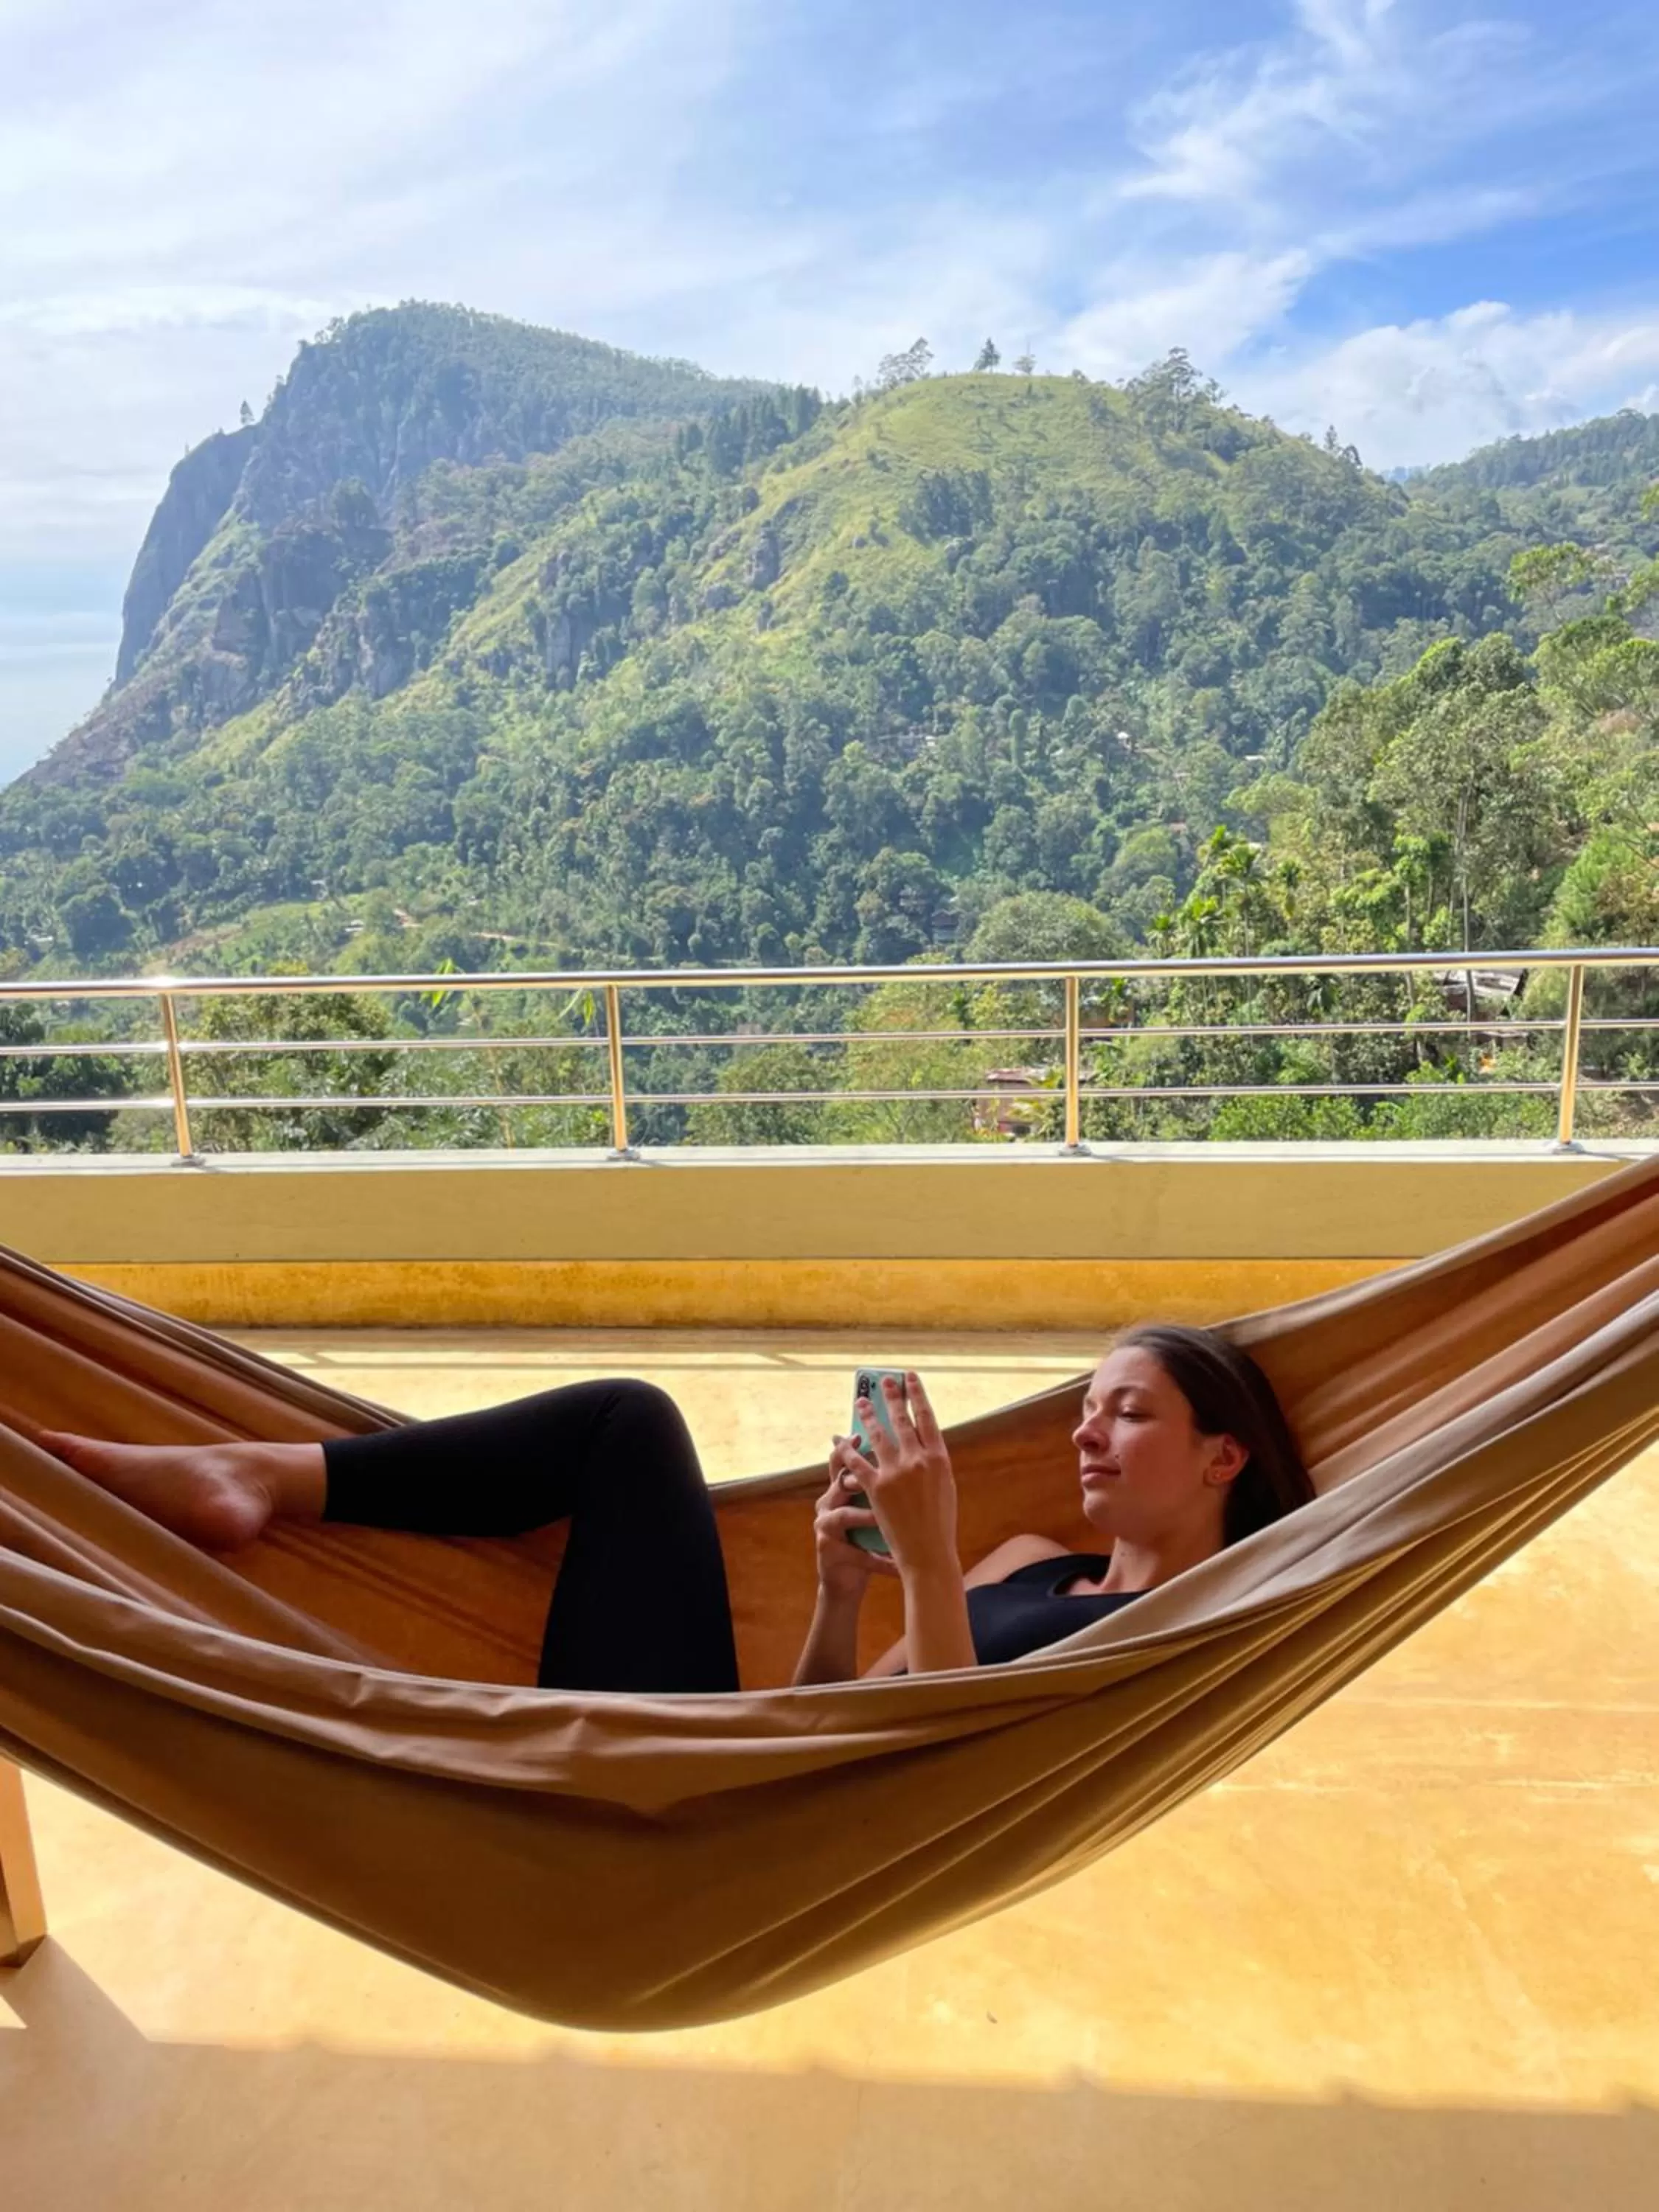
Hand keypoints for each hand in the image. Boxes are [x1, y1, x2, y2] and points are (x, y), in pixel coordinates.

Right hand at [812, 1439, 900, 1602]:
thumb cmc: (863, 1538)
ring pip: (845, 1514)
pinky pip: (859, 1553)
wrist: (845, 1579)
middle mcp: (827, 1503)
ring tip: (884, 1519)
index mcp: (838, 1489)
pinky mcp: (829, 1552)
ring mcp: (825, 1527)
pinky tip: (896, 1564)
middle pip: (841, 1482)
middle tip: (881, 1474)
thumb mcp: (867, 1507)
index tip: (860, 1435)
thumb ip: (877, 1482)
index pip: (843, 1462)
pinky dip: (880, 1559)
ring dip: (868, 1517)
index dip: (849, 1447)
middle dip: (858, 1475)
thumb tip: (907, 1453)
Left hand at [856, 1372, 957, 1579]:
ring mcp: (895, 1473)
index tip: (910, 1378)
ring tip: (860, 1402)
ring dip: (867, 1416)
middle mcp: (917, 1460)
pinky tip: (839, 1439)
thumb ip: (932, 1463)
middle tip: (884, 1381)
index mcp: (939, 1458)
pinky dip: (846, 1450)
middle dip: (892, 1397)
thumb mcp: (945, 1486)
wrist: (927, 1552)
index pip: (927, 1418)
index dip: (918, 1395)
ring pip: (878, 1435)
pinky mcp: (875, 1487)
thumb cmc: (940, 1523)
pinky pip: (857, 1462)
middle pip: (901, 1420)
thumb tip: (920, 1442)